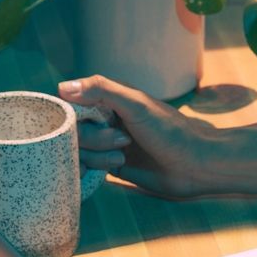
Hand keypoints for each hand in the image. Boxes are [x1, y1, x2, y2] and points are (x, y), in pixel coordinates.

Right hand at [59, 75, 256, 198]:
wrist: (194, 165)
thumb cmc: (170, 130)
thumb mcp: (136, 104)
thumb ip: (101, 90)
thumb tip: (61, 87)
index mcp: (108, 100)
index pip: (70, 104)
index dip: (73, 116)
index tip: (90, 122)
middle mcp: (104, 121)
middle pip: (73, 131)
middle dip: (94, 139)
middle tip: (123, 141)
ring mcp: (106, 145)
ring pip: (78, 152)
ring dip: (98, 156)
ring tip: (123, 157)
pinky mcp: (110, 167)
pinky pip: (85, 168)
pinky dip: (92, 170)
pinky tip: (111, 170)